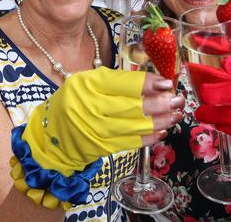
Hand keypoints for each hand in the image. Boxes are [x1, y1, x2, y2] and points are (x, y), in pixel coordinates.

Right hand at [11, 67, 183, 207]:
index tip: (166, 82)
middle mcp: (92, 108)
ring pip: (137, 126)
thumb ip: (118, 81)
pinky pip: (132, 142)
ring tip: (176, 113)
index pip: (124, 83)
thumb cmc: (74, 100)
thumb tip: (153, 84)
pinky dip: (150, 137)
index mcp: (88, 85)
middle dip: (161, 103)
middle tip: (178, 99)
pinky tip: (163, 130)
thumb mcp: (89, 81)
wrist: (52, 134)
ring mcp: (98, 130)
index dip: (148, 83)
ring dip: (161, 120)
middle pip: (134, 106)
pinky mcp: (103, 147)